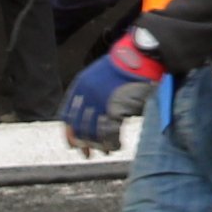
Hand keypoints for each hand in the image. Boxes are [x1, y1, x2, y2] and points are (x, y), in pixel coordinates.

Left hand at [59, 33, 165, 152]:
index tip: (74, 145)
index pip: (67, 116)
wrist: (143, 58)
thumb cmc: (126, 68)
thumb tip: (88, 121)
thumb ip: (91, 96)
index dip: (70, 133)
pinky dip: (112, 145)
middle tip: (87, 154)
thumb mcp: (101, 78)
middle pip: (79, 127)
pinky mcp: (117, 109)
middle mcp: (87, 94)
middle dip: (83, 143)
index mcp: (81, 86)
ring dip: (98, 146)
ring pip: (93, 133)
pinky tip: (117, 147)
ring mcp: (102, 102)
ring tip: (105, 151)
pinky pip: (110, 135)